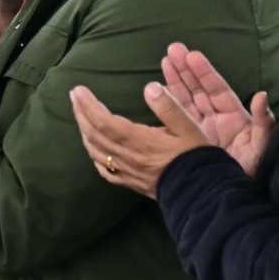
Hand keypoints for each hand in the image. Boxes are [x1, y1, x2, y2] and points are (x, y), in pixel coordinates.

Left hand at [69, 82, 213, 198]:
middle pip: (94, 134)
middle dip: (81, 114)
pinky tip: (94, 149)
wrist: (204, 193)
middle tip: (74, 96)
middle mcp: (127, 157)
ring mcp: (126, 172)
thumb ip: (169, 107)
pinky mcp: (131, 183)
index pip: (103, 121)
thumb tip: (149, 86)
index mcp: (138, 141)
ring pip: (96, 151)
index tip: (78, 90)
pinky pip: (105, 170)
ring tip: (81, 117)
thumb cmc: (197, 157)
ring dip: (85, 132)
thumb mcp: (189, 127)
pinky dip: (95, 155)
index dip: (88, 105)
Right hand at [160, 44, 272, 175]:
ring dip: (174, 80)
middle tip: (172, 49)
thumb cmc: (251, 170)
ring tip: (164, 60)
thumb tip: (261, 96)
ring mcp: (200, 130)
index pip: (217, 89)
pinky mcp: (187, 141)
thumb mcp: (261, 146)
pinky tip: (155, 91)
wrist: (232, 196)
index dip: (204, 72)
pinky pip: (174, 119)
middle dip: (185, 69)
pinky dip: (165, 104)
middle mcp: (215, 119)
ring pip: (185, 99)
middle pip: (198, 89)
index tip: (191, 55)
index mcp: (233, 117)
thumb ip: (264, 122)